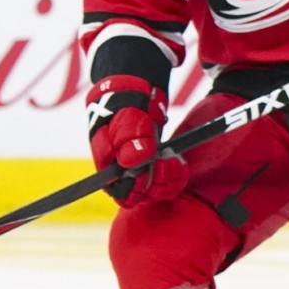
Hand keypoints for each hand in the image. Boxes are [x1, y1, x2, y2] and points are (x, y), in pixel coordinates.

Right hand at [85, 75, 188, 206]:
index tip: (145, 175)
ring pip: (156, 191)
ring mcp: (140, 169)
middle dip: (155, 183)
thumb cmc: (123, 104)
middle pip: (140, 195)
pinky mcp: (156, 165)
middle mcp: (123, 171)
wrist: (137, 92)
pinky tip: (180, 163)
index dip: (134, 190)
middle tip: (163, 162)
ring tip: (172, 160)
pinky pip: (169, 182)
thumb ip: (127, 139)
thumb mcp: (125, 117)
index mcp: (107, 163)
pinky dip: (177, 176)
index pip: (119, 192)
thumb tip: (131, 161)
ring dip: (168, 180)